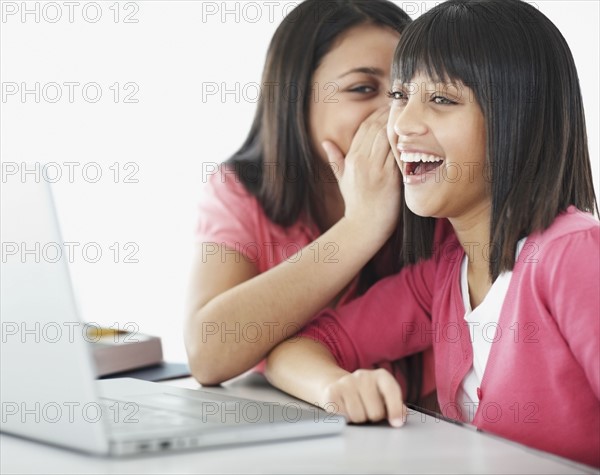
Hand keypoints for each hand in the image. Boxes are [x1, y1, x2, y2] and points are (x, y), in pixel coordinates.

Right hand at [320, 368, 406, 426]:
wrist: (337, 385)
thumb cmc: (366, 395)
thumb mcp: (384, 396)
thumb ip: (396, 406)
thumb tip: (402, 416)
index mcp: (381, 376)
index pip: (391, 391)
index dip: (395, 409)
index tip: (396, 423)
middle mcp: (363, 375)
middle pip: (375, 412)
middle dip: (374, 417)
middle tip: (369, 412)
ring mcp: (346, 382)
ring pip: (359, 417)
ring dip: (359, 419)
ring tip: (357, 411)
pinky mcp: (332, 392)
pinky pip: (343, 416)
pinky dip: (345, 418)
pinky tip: (345, 410)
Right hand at [322, 106, 400, 240]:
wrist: (364, 226)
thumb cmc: (355, 203)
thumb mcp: (341, 180)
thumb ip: (335, 159)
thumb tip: (325, 142)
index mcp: (351, 159)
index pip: (365, 128)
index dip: (378, 114)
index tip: (389, 107)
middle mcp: (362, 161)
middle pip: (377, 128)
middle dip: (390, 114)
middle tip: (404, 105)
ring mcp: (376, 169)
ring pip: (388, 137)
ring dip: (400, 125)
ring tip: (411, 115)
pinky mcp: (390, 178)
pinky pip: (399, 153)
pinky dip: (406, 141)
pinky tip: (414, 134)